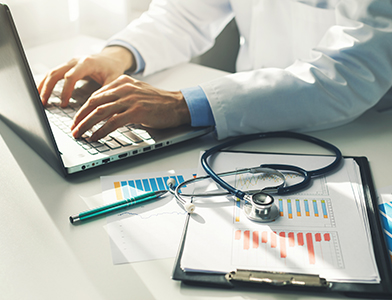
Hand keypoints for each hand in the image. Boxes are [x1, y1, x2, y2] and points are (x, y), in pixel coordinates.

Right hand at [38, 46, 134, 106]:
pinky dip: (46, 82)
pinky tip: (41, 92)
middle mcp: (76, 61)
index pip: (71, 76)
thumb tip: (98, 108)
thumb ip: (106, 92)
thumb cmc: (113, 69)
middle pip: (56, 73)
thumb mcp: (114, 80)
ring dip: (43, 86)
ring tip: (39, 100)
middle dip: (48, 88)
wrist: (112, 58)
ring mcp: (70, 63)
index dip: (66, 91)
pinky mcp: (67, 66)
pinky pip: (53, 73)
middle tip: (43, 103)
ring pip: (51, 72)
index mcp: (87, 63)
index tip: (64, 104)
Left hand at [71, 75, 190, 140]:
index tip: (77, 119)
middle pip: (94, 102)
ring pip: (100, 112)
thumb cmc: (159, 102)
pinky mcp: (136, 111)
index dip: (84, 108)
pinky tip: (95, 137)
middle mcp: (124, 88)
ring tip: (79, 134)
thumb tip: (105, 111)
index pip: (97, 95)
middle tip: (73, 128)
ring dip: (86, 125)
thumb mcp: (137, 93)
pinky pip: (113, 122)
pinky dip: (101, 130)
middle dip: (80, 117)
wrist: (178, 105)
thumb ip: (121, 97)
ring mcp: (130, 99)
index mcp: (122, 82)